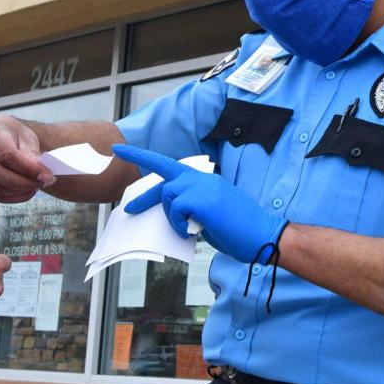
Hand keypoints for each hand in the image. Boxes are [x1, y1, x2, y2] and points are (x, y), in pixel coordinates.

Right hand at [0, 113, 53, 202]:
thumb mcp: (26, 137)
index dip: (28, 168)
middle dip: (25, 182)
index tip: (48, 175)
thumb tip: (40, 174)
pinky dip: (14, 197)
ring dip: (21, 191)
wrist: (2, 136)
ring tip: (37, 185)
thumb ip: (31, 155)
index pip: (7, 155)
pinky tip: (28, 191)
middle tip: (45, 182)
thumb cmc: (14, 135)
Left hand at [114, 145, 284, 263]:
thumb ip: (192, 208)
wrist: (262, 235)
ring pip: (168, 193)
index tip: (122, 149)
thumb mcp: (211, 214)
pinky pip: (176, 209)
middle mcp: (203, 178)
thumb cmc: (239, 229)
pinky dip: (178, 223)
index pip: (172, 165)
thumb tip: (172, 215)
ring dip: (171, 214)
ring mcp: (203, 186)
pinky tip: (193, 231)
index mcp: (206, 180)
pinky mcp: (203, 200)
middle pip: (164, 172)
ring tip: (187, 228)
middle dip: (141, 173)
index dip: (145, 157)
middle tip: (121, 183)